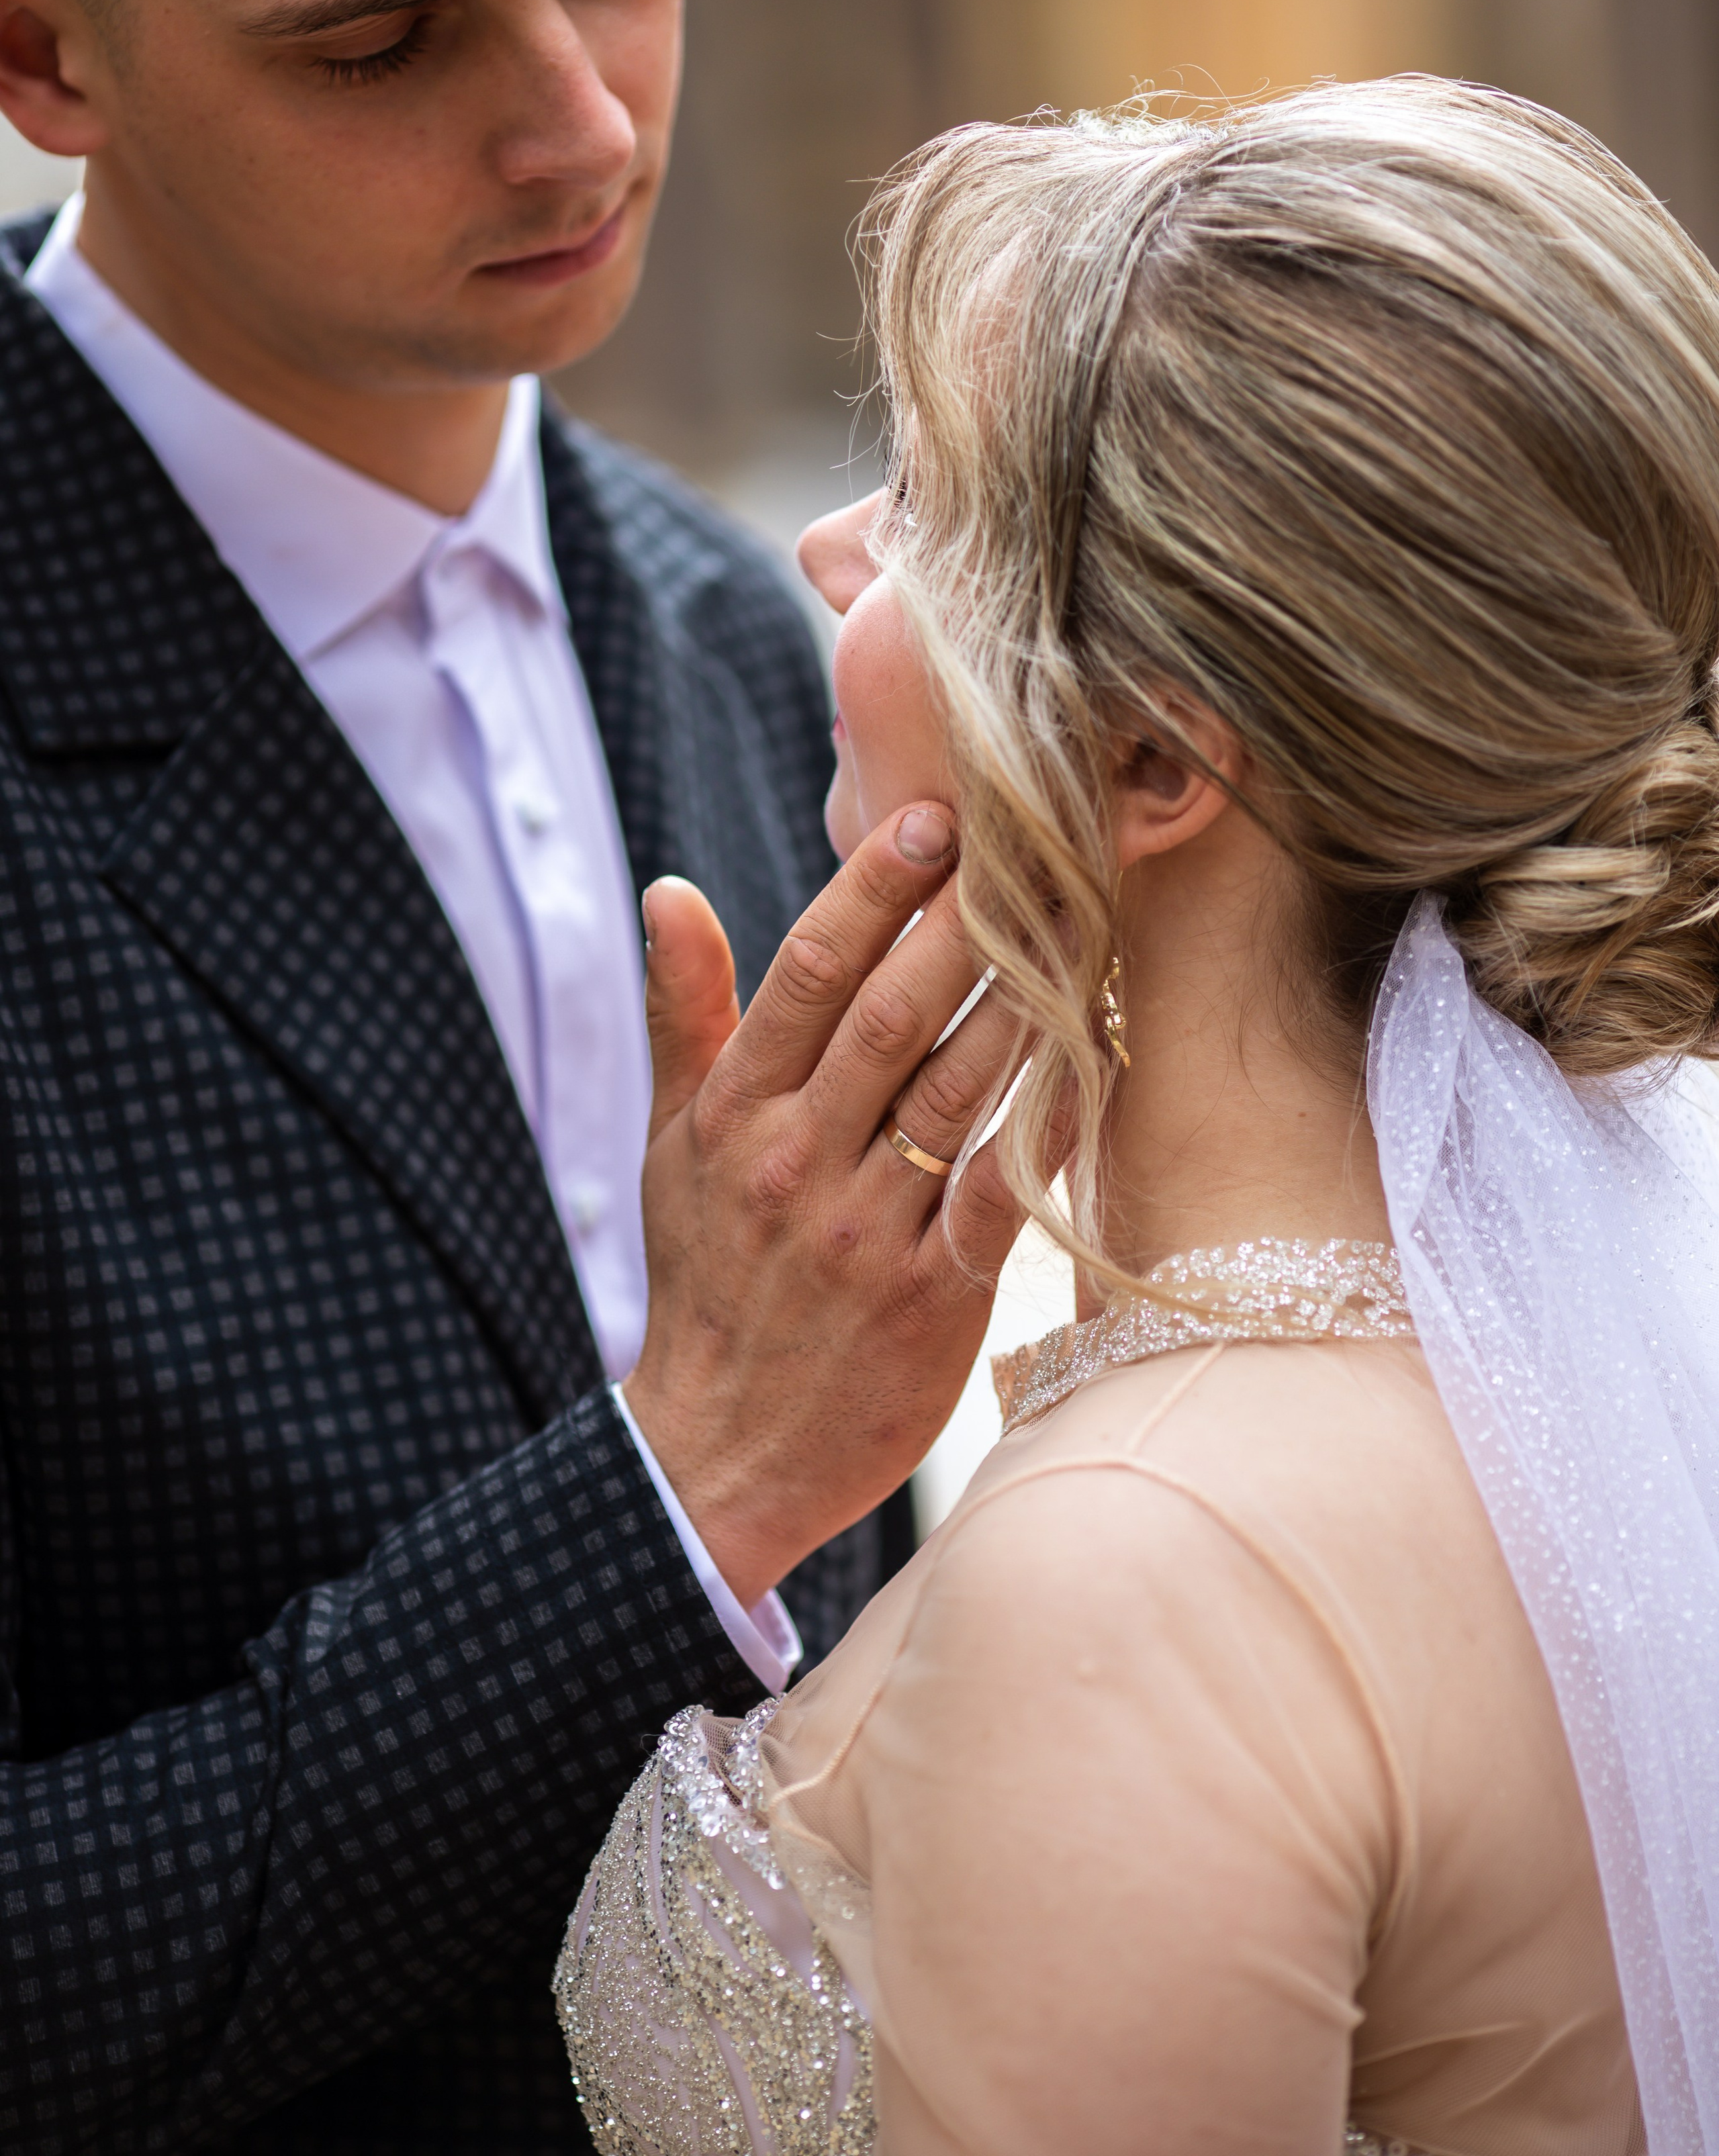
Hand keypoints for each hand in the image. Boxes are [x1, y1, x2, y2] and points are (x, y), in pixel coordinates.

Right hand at [623, 805, 1031, 1609]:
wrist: (720, 1453)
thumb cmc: (705, 1279)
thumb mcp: (670, 1145)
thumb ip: (685, 1013)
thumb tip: (671, 888)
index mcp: (733, 1117)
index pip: (804, 977)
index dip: (867, 891)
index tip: (927, 815)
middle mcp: (796, 1163)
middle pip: (890, 1017)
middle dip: (961, 922)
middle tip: (1026, 837)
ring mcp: (866, 1232)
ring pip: (957, 1090)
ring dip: (1023, 1000)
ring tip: (1082, 917)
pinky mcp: (931, 1297)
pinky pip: (1003, 1189)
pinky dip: (1051, 1122)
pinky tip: (1099, 1053)